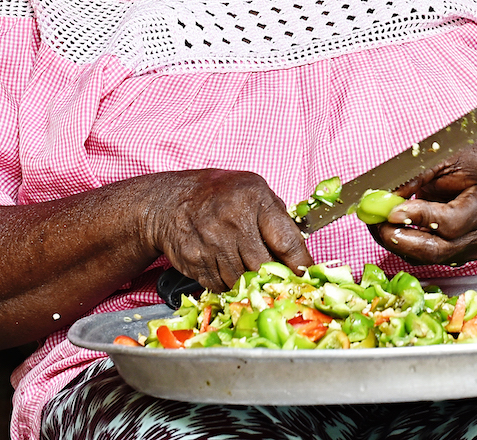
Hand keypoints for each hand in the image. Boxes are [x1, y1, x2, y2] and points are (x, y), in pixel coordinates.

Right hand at [139, 169, 313, 290]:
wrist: (169, 201)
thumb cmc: (218, 194)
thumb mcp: (254, 190)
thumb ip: (277, 217)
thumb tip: (299, 249)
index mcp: (254, 200)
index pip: (287, 241)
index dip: (301, 263)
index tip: (307, 275)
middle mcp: (233, 222)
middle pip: (265, 266)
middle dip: (276, 276)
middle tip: (282, 281)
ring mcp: (211, 244)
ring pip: (243, 280)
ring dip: (251, 282)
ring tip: (252, 272)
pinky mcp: (195, 262)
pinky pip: (221, 286)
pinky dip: (229, 284)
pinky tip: (228, 269)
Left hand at [370, 144, 476, 265]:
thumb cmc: (471, 163)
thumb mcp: (449, 154)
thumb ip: (419, 173)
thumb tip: (385, 194)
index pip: (451, 222)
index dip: (420, 217)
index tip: (392, 210)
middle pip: (438, 250)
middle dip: (401, 239)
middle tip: (376, 223)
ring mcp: (472, 249)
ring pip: (428, 257)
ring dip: (397, 242)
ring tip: (377, 223)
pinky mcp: (459, 256)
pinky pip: (426, 258)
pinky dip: (405, 245)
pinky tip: (391, 228)